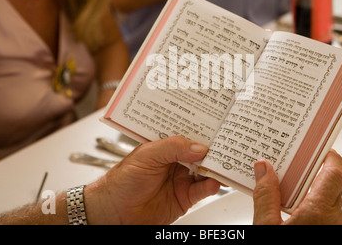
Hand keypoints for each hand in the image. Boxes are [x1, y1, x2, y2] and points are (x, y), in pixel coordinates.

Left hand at [85, 136, 220, 224]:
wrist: (114, 212)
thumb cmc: (122, 180)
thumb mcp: (146, 155)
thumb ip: (172, 147)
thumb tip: (198, 147)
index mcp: (167, 146)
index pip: (189, 136)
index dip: (204, 132)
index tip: (219, 129)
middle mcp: (176, 161)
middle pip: (202, 154)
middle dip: (215, 150)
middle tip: (227, 148)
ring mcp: (182, 179)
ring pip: (206, 171)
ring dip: (216, 169)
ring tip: (224, 166)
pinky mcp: (186, 197)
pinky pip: (203, 190)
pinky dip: (212, 186)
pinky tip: (213, 182)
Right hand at [252, 150, 341, 224]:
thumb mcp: (266, 227)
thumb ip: (265, 197)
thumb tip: (264, 169)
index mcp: (318, 211)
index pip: (334, 173)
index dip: (331, 158)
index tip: (323, 150)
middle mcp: (338, 220)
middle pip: (340, 186)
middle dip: (325, 178)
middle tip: (306, 176)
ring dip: (330, 198)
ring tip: (307, 201)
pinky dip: (332, 214)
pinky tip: (313, 219)